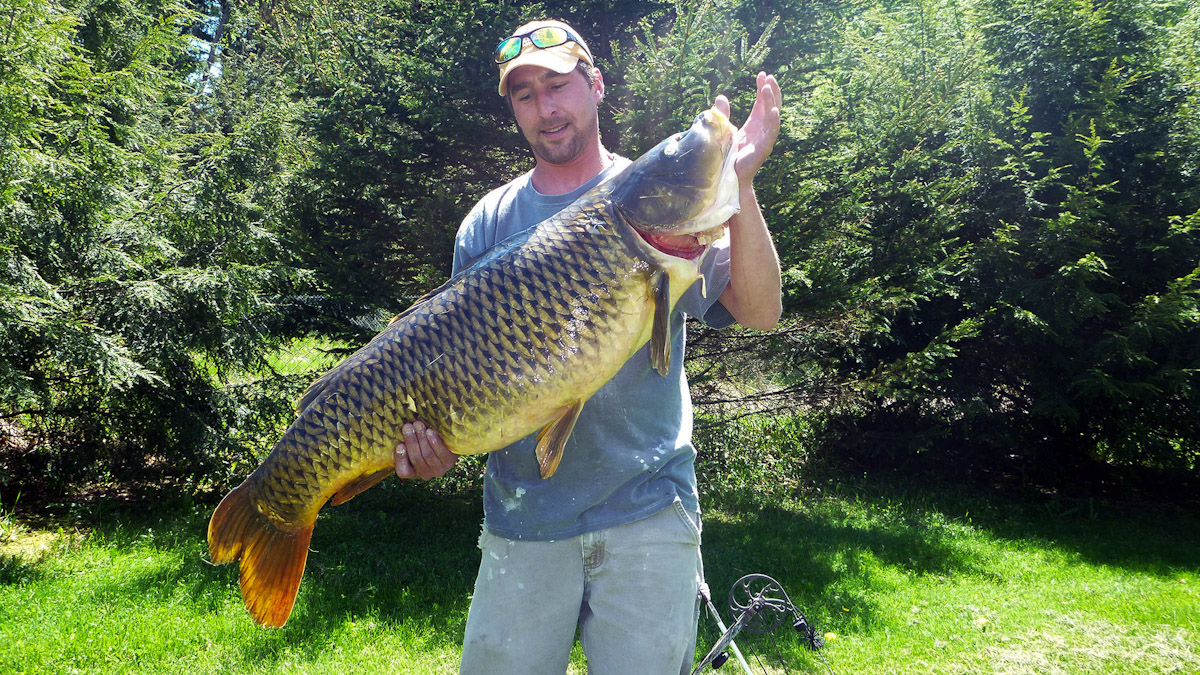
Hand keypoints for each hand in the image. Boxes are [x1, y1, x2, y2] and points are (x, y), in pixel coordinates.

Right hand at [394, 420, 456, 479]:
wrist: (446, 444)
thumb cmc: (422, 442)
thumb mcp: (412, 444)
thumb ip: (404, 442)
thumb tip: (400, 432)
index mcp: (411, 472)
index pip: (403, 471)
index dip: (401, 459)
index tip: (399, 445)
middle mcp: (424, 474)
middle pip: (416, 458)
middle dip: (411, 441)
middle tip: (407, 427)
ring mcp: (437, 470)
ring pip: (427, 454)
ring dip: (421, 438)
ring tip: (418, 425)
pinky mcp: (449, 463)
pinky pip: (440, 452)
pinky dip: (434, 441)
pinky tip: (430, 432)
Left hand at [714, 72, 781, 187]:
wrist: (727, 176)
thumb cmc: (727, 155)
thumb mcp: (724, 129)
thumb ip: (723, 114)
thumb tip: (721, 96)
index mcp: (754, 124)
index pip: (762, 102)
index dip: (763, 88)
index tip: (762, 74)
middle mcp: (761, 129)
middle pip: (771, 106)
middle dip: (771, 91)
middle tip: (768, 76)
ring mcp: (764, 138)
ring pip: (772, 116)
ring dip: (772, 101)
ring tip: (767, 87)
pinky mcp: (763, 148)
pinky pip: (771, 133)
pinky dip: (773, 122)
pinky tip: (773, 110)